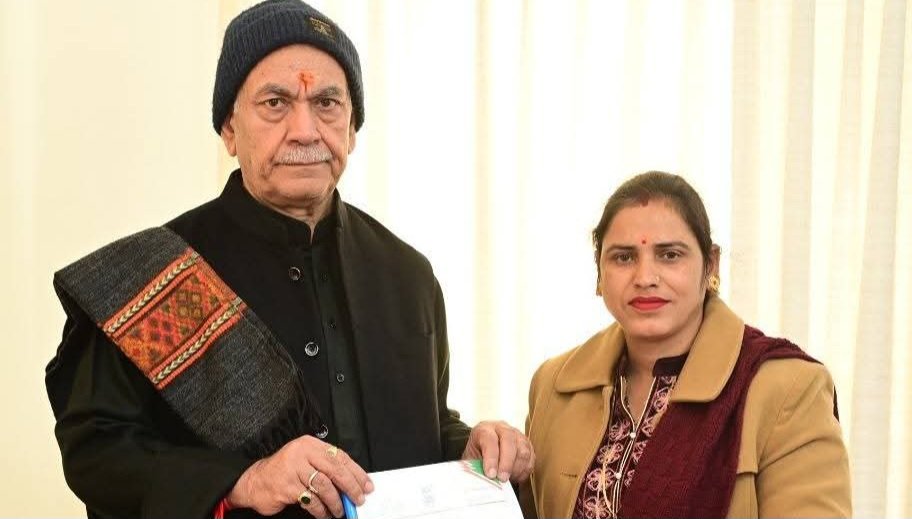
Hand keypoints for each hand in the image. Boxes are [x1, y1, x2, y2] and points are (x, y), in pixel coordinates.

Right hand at [227, 435, 372, 517]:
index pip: (340, 457)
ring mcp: (293, 469)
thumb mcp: (305, 461)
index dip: (356, 472)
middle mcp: (302, 453)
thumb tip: (353, 483)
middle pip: (335, 470)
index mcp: (310, 444)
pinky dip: (321, 510)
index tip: (366, 485)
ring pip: (324, 486)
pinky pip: (311, 500)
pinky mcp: (286, 486)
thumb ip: (326, 468)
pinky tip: (325, 513)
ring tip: (340, 510)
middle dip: (351, 487)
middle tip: (358, 499)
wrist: (255, 481)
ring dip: (336, 501)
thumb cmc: (284, 471)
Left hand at [462, 420, 533, 483]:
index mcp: (485, 429)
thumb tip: (479, 481)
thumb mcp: (470, 459)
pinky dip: (524, 470)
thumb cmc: (477, 454)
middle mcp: (502, 429)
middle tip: (502, 479)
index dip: (491, 458)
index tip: (491, 474)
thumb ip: (475, 467)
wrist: (484, 450)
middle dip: (506, 463)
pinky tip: (516, 477)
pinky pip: (531, 458)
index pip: (489, 439)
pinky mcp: (527, 445)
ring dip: (517, 468)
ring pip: (523, 450)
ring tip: (509, 479)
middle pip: (509, 441)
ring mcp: (517, 435)